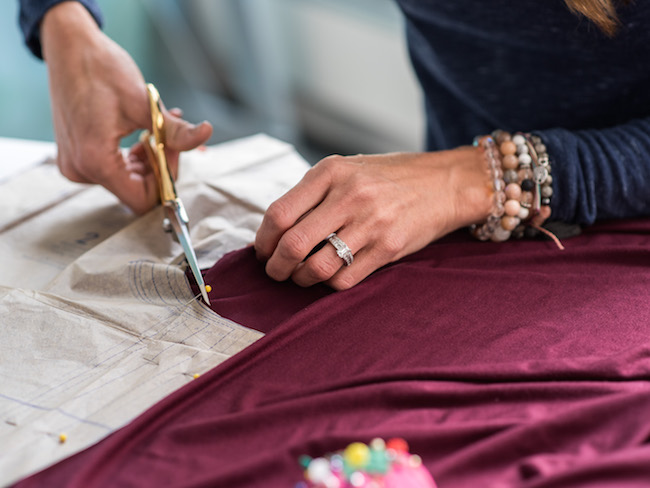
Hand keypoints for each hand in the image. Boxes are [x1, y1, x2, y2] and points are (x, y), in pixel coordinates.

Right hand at [40, 2, 211, 213]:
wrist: (69, 47)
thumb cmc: (101, 69)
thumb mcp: (145, 104)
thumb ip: (176, 131)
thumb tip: (205, 135)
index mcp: (95, 161)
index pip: (142, 200)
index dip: (165, 181)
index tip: (173, 151)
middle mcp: (80, 169)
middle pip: (135, 190)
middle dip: (159, 166)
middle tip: (170, 137)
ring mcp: (75, 164)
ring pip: (127, 180)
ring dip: (148, 159)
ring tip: (157, 128)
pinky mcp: (76, 156)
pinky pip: (113, 169)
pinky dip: (133, 156)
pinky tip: (143, 133)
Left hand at [254, 147, 492, 289]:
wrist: (444, 183)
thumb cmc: (389, 177)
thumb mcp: (347, 169)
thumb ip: (312, 193)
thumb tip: (275, 231)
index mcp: (331, 172)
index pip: (279, 214)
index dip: (263, 241)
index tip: (264, 251)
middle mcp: (350, 195)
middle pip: (293, 245)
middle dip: (276, 267)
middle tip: (276, 272)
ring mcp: (371, 223)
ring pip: (317, 268)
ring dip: (301, 279)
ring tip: (301, 277)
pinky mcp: (389, 248)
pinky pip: (345, 280)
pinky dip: (330, 284)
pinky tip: (331, 276)